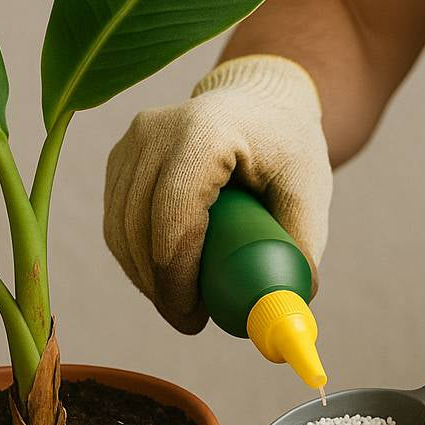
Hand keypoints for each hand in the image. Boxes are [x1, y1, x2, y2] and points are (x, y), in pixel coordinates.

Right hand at [103, 54, 331, 333]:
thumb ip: (301, 247)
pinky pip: (116, 221)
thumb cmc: (287, 149)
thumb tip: (288, 310)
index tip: (196, 319)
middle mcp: (157, 129)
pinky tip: (162, 276)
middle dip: (159, 287)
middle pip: (139, 228)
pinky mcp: (120, 156)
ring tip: (181, 302)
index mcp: (206, 133)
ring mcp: (132, 141)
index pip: (173, 216)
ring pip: (120, 229)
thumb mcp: (308, 190)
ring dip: (144, 277)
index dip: (176, 278)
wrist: (259, 103)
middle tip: (190, 320)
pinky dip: (135, 257)